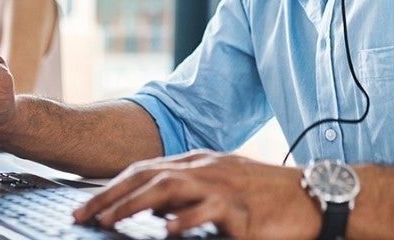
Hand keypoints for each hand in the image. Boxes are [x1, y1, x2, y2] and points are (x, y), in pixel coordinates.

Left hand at [73, 151, 321, 239]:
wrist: (312, 196)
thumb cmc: (267, 194)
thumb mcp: (222, 186)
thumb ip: (187, 193)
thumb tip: (152, 206)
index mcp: (198, 162)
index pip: (145, 169)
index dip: (114, 186)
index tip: (88, 205)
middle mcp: (205, 167)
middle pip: (147, 175)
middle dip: (111, 195)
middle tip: (82, 214)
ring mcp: (222, 184)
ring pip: (168, 187)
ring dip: (134, 203)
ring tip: (109, 220)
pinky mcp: (241, 207)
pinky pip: (208, 211)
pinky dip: (186, 219)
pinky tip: (166, 230)